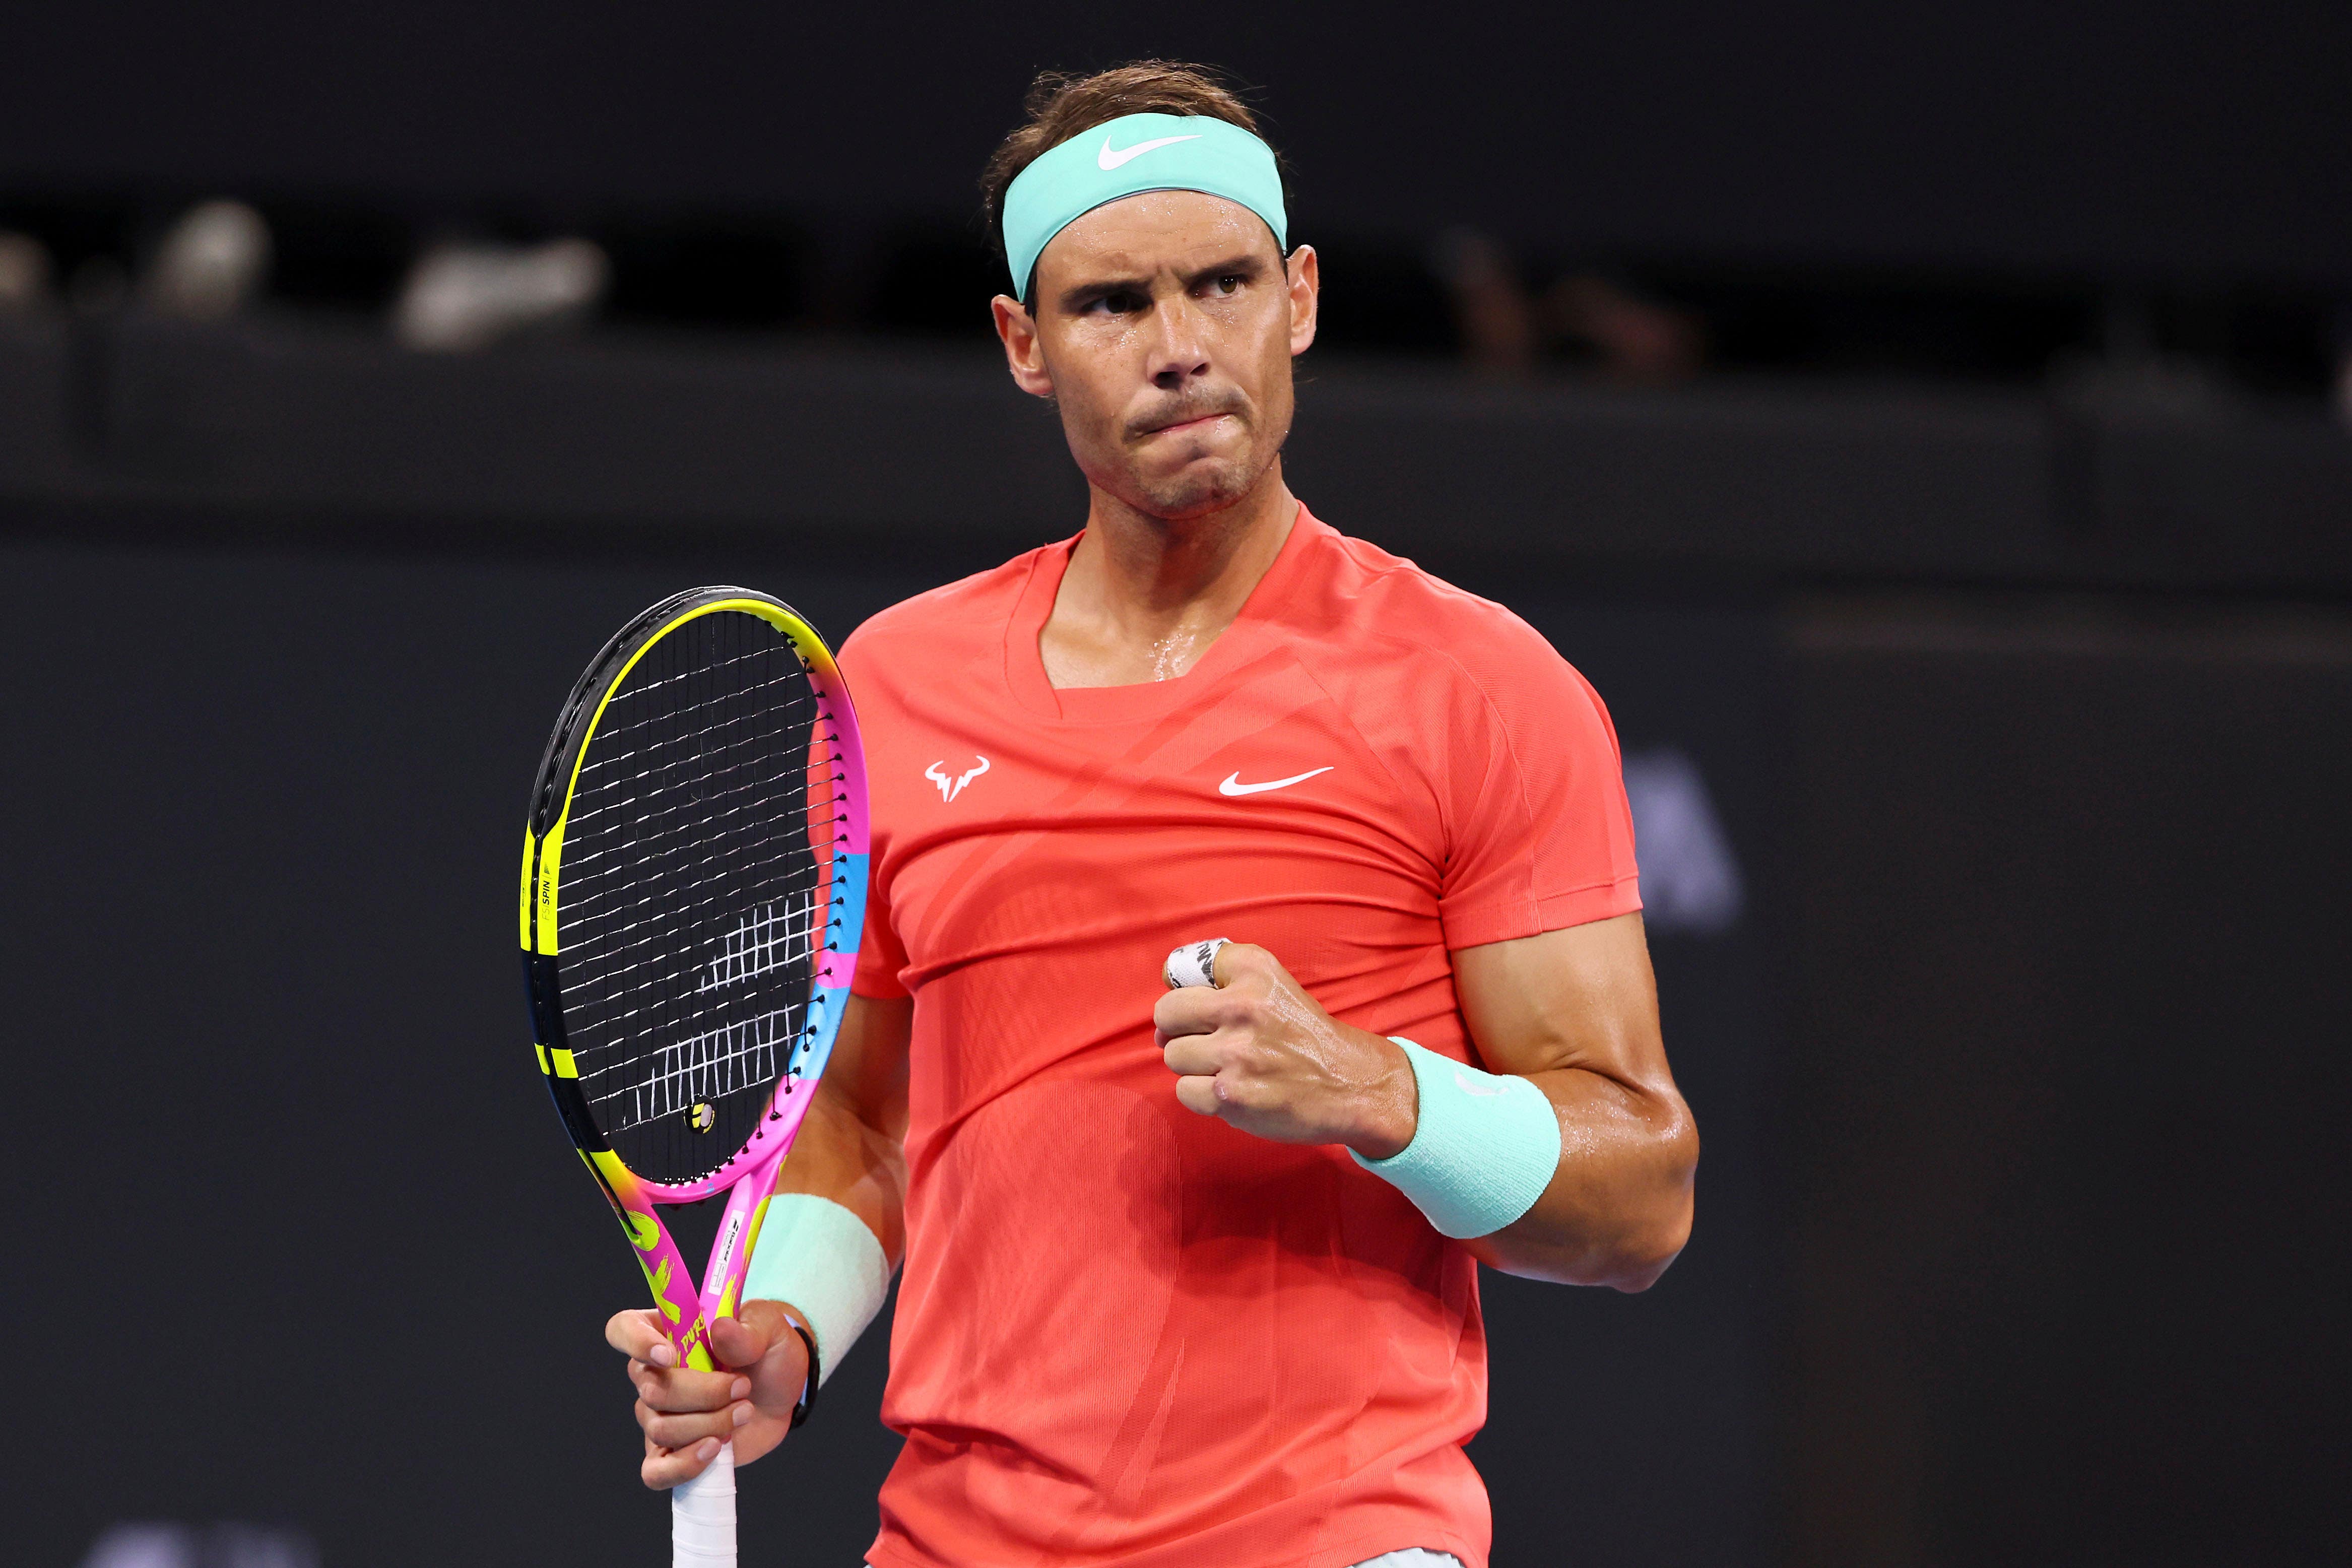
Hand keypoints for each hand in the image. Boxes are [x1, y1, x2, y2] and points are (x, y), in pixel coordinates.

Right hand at [605, 1299, 809, 1488]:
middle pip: (651, 1390)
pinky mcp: (671, 1451)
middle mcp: (651, 1375)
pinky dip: (684, 1465)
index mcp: (664, 1332)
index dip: (637, 1343)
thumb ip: (747, 1329)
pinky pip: (655, 1472)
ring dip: (710, 1424)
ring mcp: (658, 1415)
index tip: (670, 1356)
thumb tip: (720, 1329)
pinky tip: (714, 1450)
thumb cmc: (766, 1352)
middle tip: (742, 1386)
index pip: (624, 1329)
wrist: (782, 1393)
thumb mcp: (769, 1327)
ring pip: (662, 1429)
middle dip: (703, 1393)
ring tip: (744, 1411)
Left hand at [1152, 941, 1417, 1158]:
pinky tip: (1232, 1090)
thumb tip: (1162, 1009)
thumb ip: (1222, 979)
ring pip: (1174, 1055)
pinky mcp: (1233, 1096)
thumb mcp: (1273, 985)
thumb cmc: (1303, 1034)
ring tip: (1228, 1067)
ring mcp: (1237, 1054)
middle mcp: (1244, 1006)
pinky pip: (1185, 1091)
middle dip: (1178, 1029)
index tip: (1205, 1002)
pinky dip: (1202, 1095)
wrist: (1351, 1084)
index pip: (1183, 966)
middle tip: (1206, 1039)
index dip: (1187, 987)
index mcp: (1256, 970)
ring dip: (1193, 1065)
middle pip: (1167, 1013)